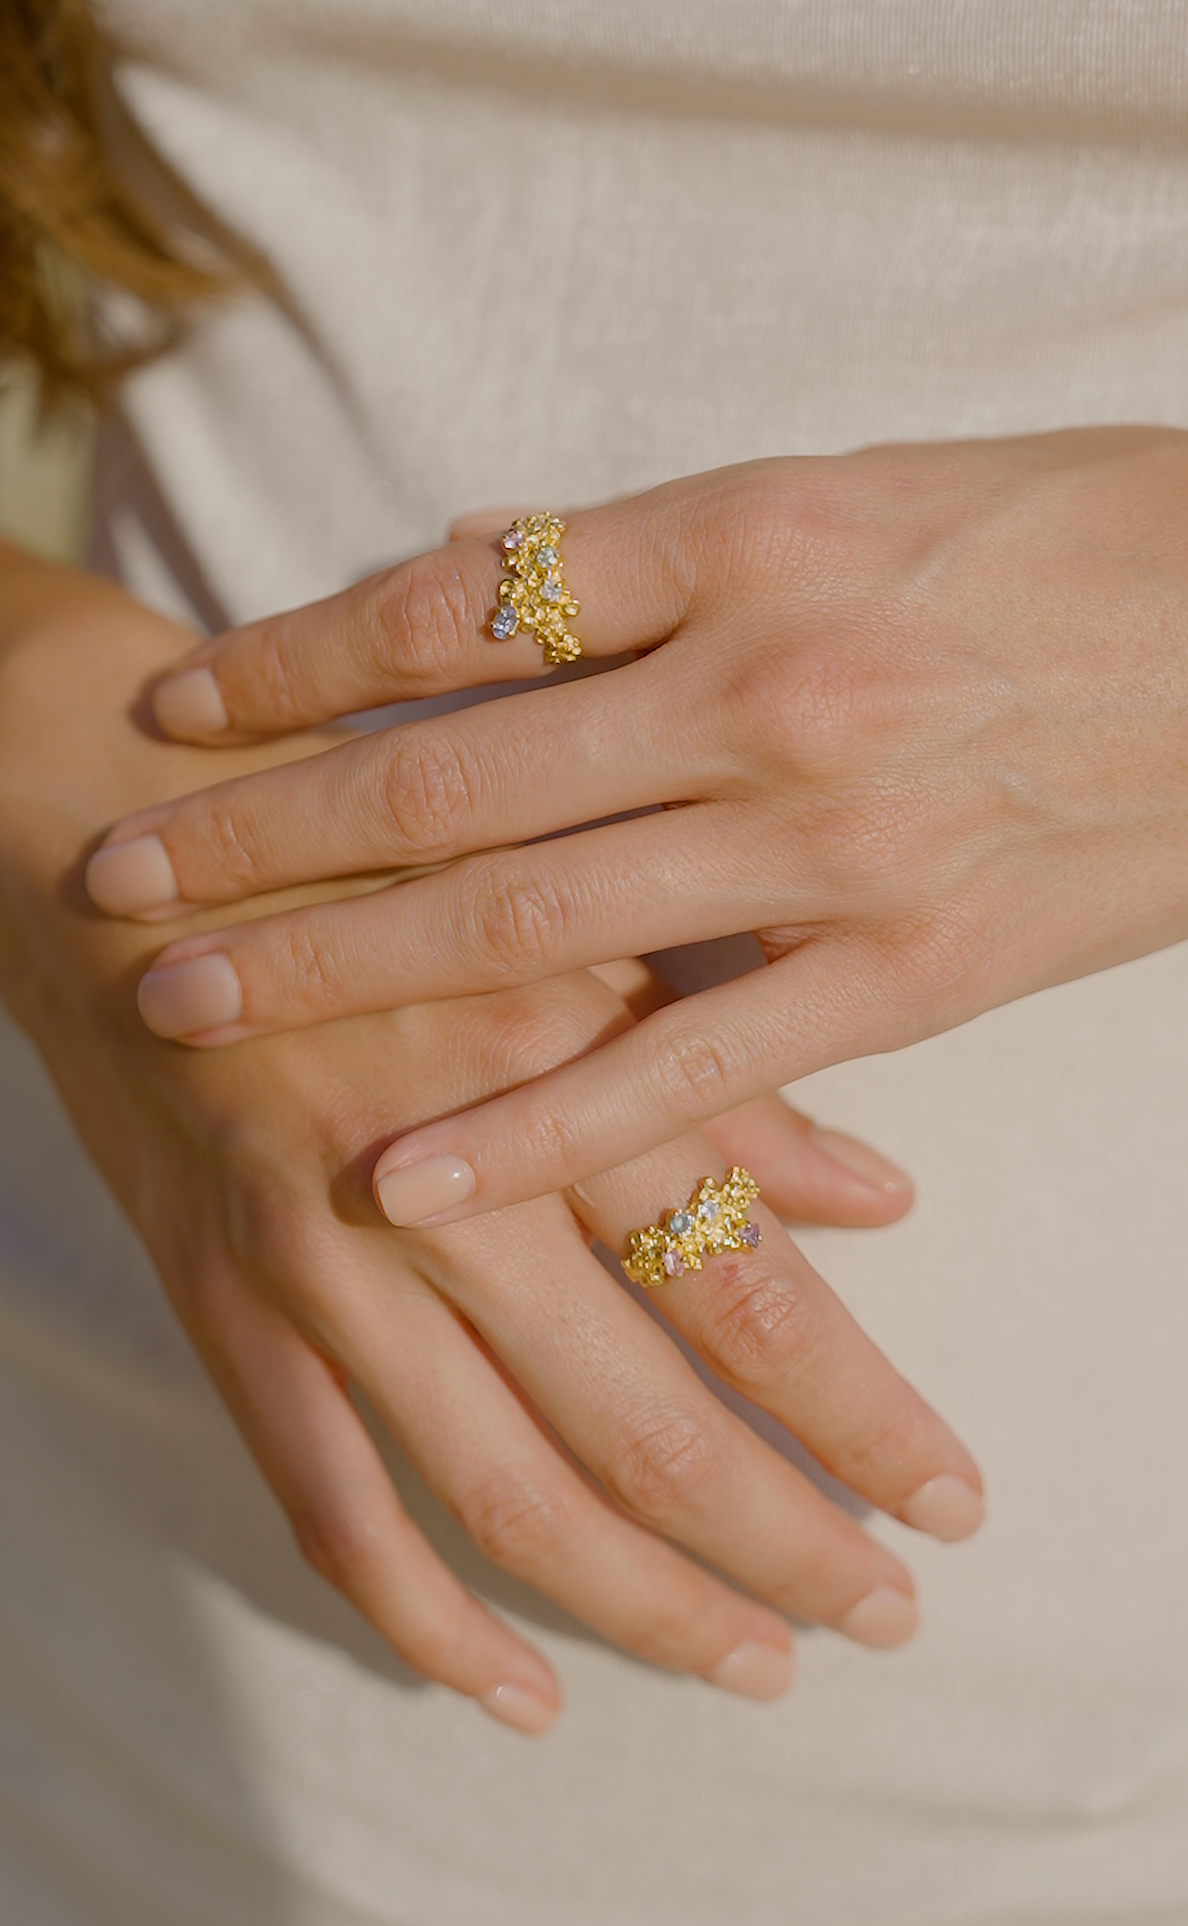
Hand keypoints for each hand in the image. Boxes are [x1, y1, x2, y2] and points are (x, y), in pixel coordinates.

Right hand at [1, 547, 981, 1729]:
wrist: (106, 845)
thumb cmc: (363, 857)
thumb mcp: (564, 924)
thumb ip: (713, 1072)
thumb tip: (879, 1199)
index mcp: (554, 1059)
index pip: (745, 1287)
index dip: (859, 1413)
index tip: (948, 1498)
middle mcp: (444, 1178)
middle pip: (644, 1419)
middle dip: (781, 1541)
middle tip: (881, 1618)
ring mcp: (319, 1258)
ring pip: (504, 1491)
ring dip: (643, 1602)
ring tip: (750, 1663)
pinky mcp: (221, 1304)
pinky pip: (327, 1503)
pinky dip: (425, 1618)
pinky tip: (521, 1688)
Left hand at [86, 430, 1187, 1218]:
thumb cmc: (1066, 541)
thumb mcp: (854, 490)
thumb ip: (658, 553)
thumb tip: (473, 575)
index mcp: (741, 537)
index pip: (451, 606)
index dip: (293, 661)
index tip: (183, 706)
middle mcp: (760, 684)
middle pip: (447, 778)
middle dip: (258, 838)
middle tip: (120, 884)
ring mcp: (827, 838)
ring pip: (530, 923)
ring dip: (339, 974)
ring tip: (192, 1011)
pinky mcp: (902, 971)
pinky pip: (686, 1067)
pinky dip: (534, 1125)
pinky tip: (410, 1172)